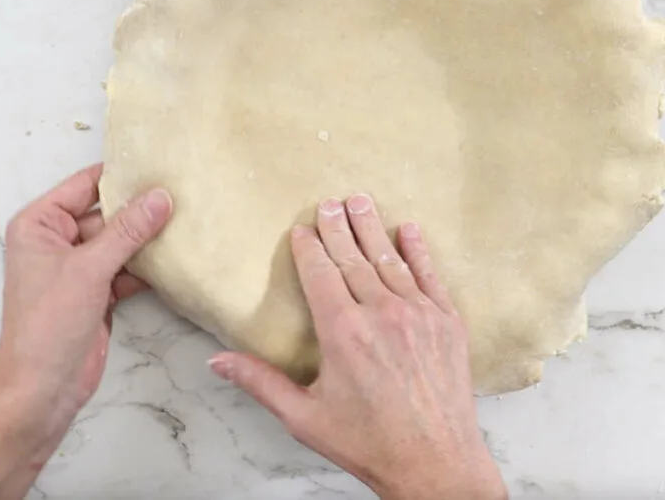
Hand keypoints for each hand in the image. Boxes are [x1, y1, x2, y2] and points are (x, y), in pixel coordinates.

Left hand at [0, 163, 172, 461]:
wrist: (42, 389)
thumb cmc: (47, 325)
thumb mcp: (89, 269)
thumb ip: (128, 231)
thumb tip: (160, 197)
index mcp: (39, 224)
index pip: (85, 185)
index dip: (120, 175)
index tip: (159, 162)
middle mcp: (56, 241)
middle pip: (107, 212)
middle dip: (141, 208)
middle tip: (184, 192)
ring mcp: (78, 268)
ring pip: (120, 242)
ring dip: (148, 238)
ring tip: (189, 220)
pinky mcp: (97, 292)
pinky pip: (127, 268)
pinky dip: (148, 266)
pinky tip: (177, 258)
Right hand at [208, 195, 506, 499]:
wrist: (435, 464)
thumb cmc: (369, 443)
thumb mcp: (304, 417)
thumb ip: (260, 382)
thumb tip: (216, 361)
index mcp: (343, 333)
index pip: (320, 274)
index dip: (309, 248)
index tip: (301, 228)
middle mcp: (382, 315)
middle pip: (353, 258)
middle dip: (338, 227)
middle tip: (328, 202)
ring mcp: (419, 315)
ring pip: (389, 260)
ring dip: (372, 229)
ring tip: (360, 201)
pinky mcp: (447, 323)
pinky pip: (430, 276)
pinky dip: (418, 251)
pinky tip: (409, 230)